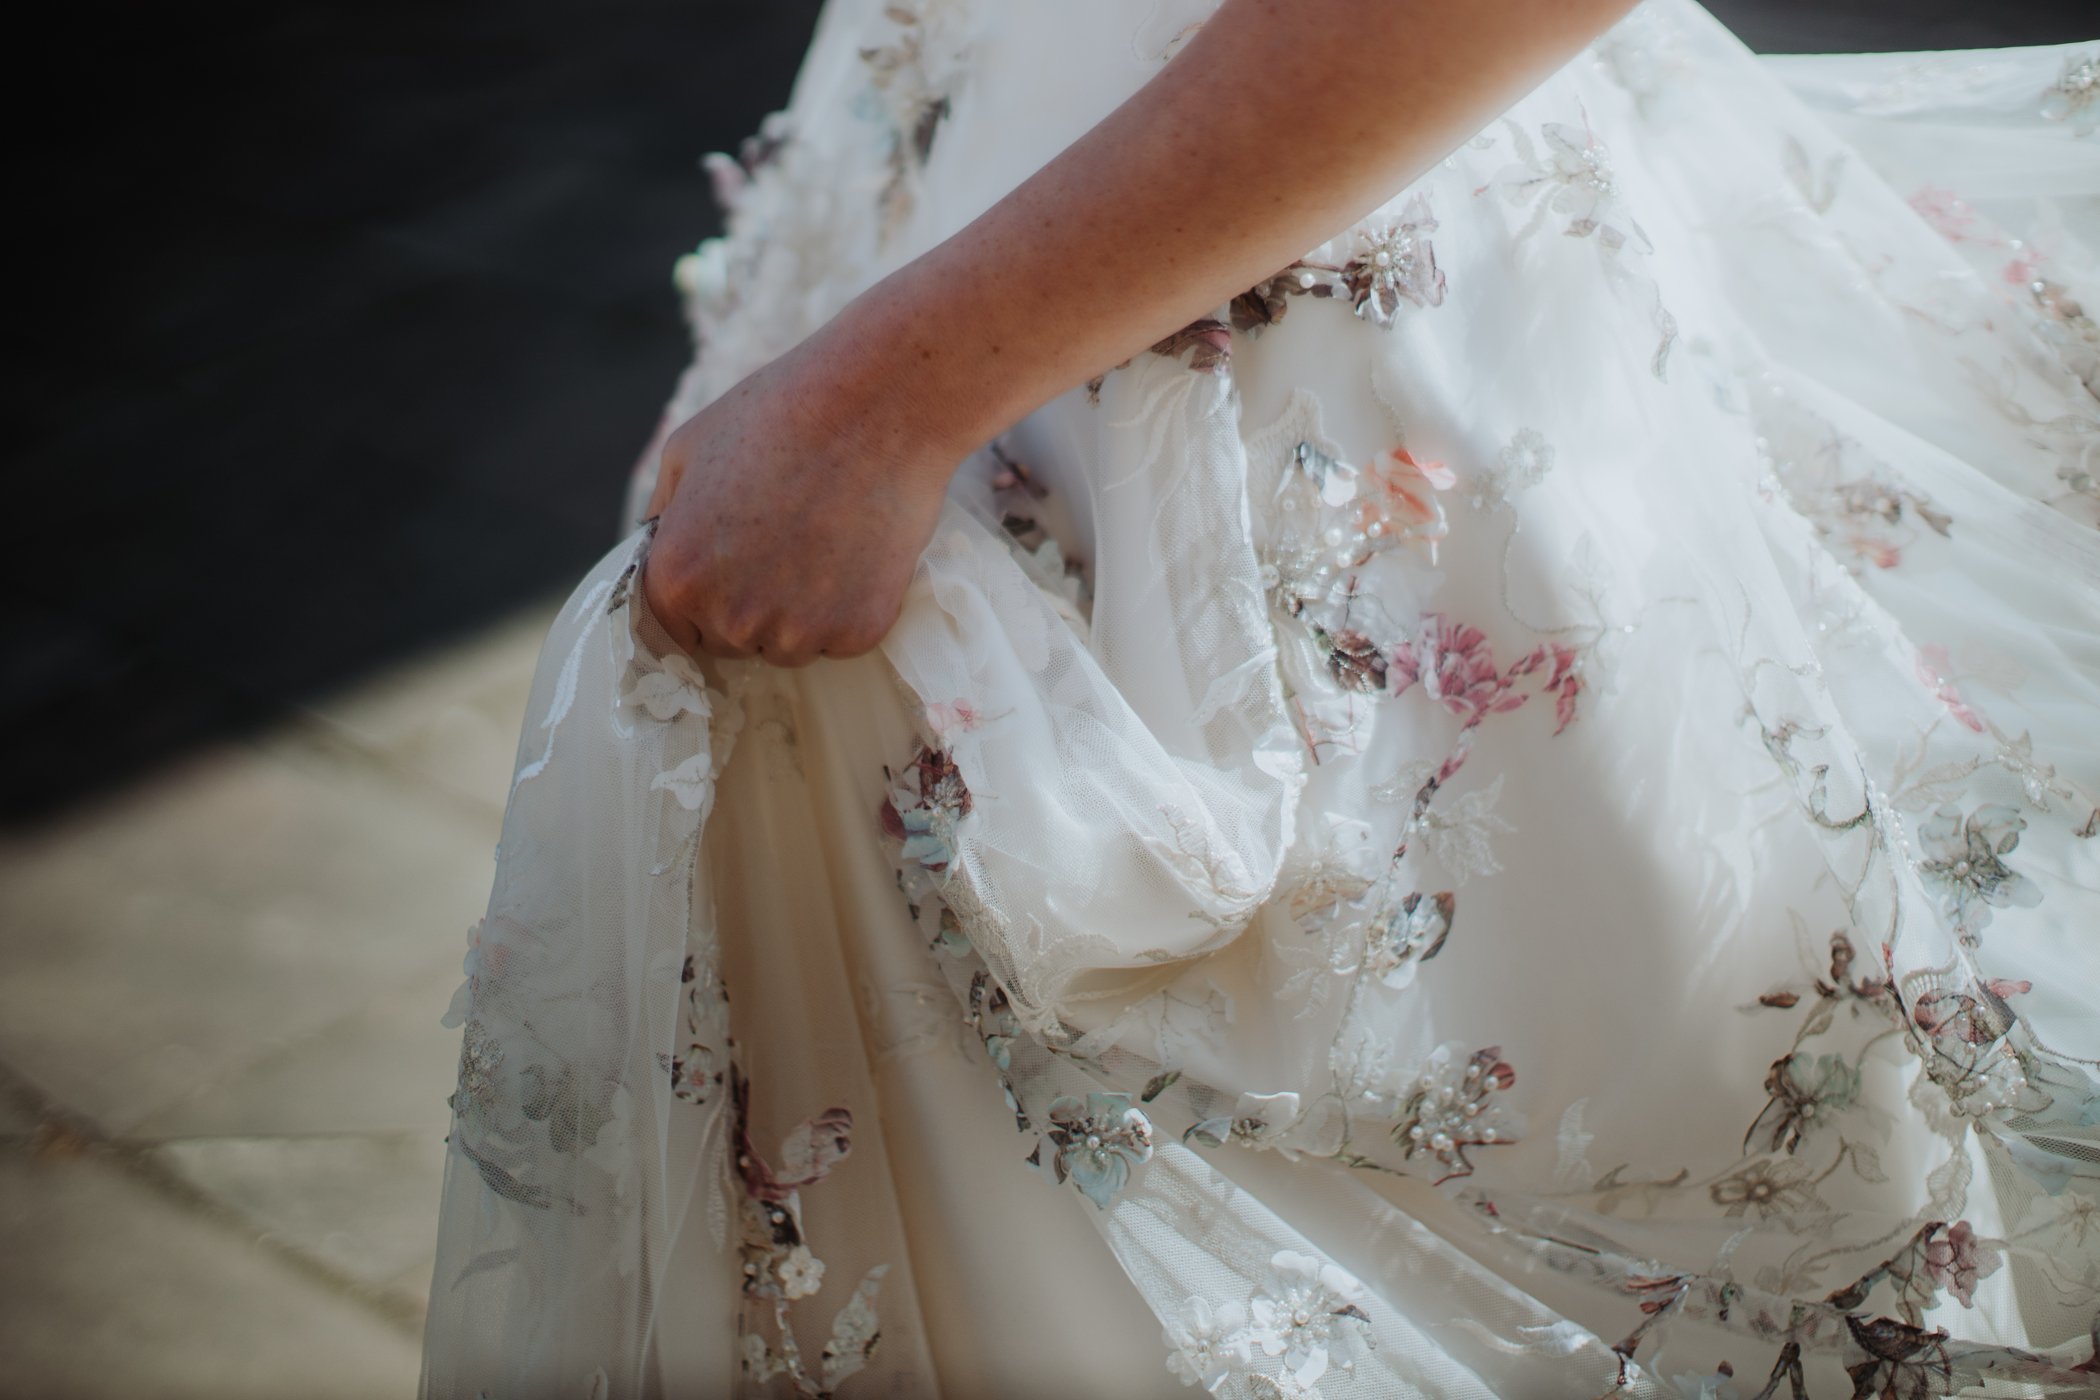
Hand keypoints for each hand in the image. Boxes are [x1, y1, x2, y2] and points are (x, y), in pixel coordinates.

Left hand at [640, 324, 961, 667]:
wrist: (877, 406)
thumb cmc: (777, 416)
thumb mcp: (687, 451)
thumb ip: (660, 516)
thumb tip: (650, 554)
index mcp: (678, 578)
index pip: (676, 625)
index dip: (702, 594)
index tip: (730, 562)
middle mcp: (732, 618)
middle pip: (732, 641)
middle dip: (748, 604)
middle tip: (783, 537)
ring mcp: (797, 631)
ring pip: (788, 645)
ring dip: (799, 610)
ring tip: (821, 538)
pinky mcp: (856, 632)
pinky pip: (840, 638)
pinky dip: (847, 606)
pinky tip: (854, 550)